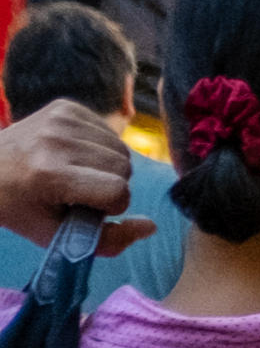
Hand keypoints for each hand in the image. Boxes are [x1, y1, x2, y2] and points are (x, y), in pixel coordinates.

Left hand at [0, 99, 134, 252]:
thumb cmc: (20, 207)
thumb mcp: (55, 235)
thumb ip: (108, 241)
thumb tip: (151, 226)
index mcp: (50, 174)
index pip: (118, 191)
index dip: (110, 207)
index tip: (85, 209)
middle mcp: (56, 140)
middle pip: (124, 168)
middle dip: (110, 185)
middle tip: (78, 191)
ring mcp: (61, 119)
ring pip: (122, 149)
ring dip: (108, 167)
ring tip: (76, 172)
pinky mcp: (65, 107)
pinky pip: (109, 131)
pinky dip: (100, 147)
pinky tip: (74, 155)